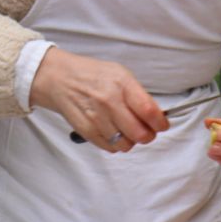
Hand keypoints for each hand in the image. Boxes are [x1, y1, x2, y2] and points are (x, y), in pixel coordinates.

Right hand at [27, 46, 168, 152]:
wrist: (58, 78)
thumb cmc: (91, 75)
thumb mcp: (119, 74)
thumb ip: (138, 95)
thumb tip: (156, 117)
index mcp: (121, 83)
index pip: (149, 111)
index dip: (160, 123)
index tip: (162, 125)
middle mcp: (109, 101)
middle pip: (140, 133)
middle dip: (148, 136)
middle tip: (146, 131)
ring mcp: (96, 117)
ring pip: (125, 144)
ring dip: (130, 141)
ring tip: (125, 130)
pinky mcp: (85, 130)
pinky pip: (110, 147)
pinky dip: (115, 144)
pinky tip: (112, 131)